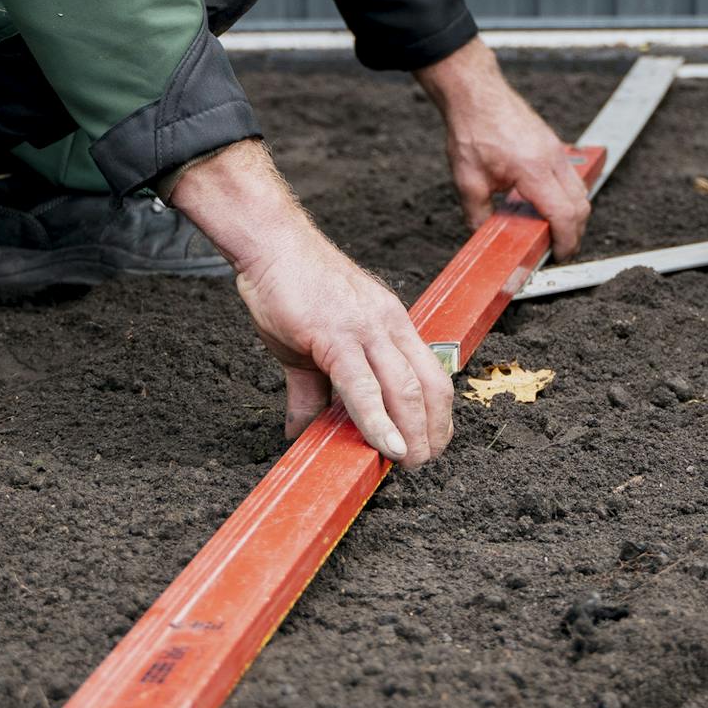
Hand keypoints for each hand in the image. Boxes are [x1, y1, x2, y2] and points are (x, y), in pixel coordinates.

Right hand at [169, 140, 451, 464]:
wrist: (271, 244)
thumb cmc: (292, 286)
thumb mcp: (311, 344)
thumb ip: (313, 390)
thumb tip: (302, 431)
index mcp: (390, 324)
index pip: (430, 373)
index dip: (436, 414)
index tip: (429, 443)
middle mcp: (388, 325)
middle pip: (429, 385)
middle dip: (432, 430)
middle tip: (422, 462)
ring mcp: (365, 328)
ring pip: (404, 388)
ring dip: (413, 433)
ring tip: (409, 462)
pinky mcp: (335, 335)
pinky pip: (362, 385)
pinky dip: (378, 420)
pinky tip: (386, 445)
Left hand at [414, 38, 591, 259]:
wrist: (476, 94)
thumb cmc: (472, 130)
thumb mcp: (467, 180)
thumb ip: (478, 214)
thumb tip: (484, 236)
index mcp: (533, 170)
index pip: (564, 214)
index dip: (566, 241)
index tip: (559, 255)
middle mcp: (552, 159)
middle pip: (581, 205)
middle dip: (575, 233)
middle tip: (557, 249)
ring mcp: (556, 150)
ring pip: (580, 190)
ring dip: (573, 214)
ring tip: (552, 230)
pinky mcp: (553, 144)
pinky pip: (571, 176)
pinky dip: (567, 196)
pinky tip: (547, 204)